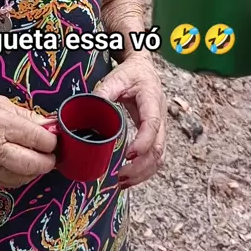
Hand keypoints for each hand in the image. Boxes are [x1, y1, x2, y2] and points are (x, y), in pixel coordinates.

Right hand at [0, 92, 56, 187]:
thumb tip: (49, 125)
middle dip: (49, 160)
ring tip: (38, 158)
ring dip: (36, 170)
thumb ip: (26, 115)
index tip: (55, 135)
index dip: (52, 139)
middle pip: (33, 164)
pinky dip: (21, 176)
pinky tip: (23, 166)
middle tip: (51, 152)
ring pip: (23, 178)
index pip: (38, 139)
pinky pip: (9, 182)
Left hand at [96, 56, 166, 187]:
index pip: (153, 124)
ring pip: (160, 156)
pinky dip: (145, 169)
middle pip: (159, 148)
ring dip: (144, 172)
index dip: (142, 142)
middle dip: (141, 167)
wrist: (144, 68)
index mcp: (152, 99)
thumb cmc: (131, 73)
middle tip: (120, 177)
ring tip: (123, 182)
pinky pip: (156, 155)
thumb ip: (104, 91)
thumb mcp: (116, 77)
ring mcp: (161, 126)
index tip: (127, 154)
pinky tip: (131, 176)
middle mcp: (161, 115)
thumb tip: (89, 108)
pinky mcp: (156, 133)